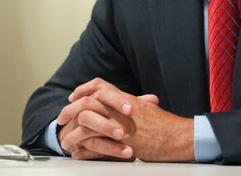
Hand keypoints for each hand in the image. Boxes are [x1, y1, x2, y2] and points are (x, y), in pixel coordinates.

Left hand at [56, 78, 194, 161]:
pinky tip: (78, 154)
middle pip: (88, 103)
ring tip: (64, 140)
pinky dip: (84, 151)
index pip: (99, 86)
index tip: (73, 96)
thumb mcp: (148, 109)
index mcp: (126, 99)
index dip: (83, 89)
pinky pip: (97, 146)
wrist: (179, 137)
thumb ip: (135, 104)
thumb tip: (125, 103)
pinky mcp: (123, 144)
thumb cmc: (167, 125)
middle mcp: (121, 110)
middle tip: (61, 117)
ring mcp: (121, 126)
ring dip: (73, 132)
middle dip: (70, 110)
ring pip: (88, 124)